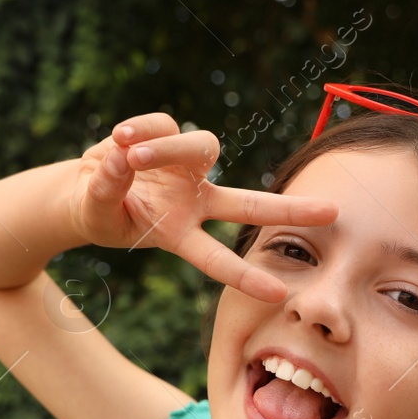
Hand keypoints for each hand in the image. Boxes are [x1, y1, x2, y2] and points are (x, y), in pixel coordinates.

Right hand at [70, 114, 337, 302]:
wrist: (83, 188)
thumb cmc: (95, 211)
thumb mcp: (96, 209)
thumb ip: (108, 187)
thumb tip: (123, 156)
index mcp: (179, 234)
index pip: (216, 259)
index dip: (244, 275)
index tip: (279, 295)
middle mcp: (195, 201)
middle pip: (251, 204)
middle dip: (291, 209)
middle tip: (334, 212)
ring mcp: (189, 170)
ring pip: (200, 146)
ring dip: (165, 147)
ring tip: (125, 151)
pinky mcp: (173, 137)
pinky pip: (164, 124)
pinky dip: (139, 129)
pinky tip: (118, 141)